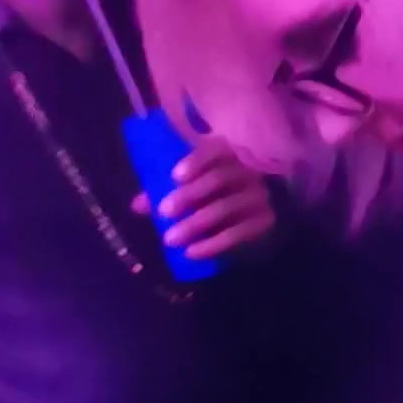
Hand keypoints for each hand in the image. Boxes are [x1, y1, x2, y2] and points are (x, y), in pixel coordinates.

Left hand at [132, 138, 275, 259]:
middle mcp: (248, 170)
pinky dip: (214, 244)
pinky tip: (193, 253)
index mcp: (229, 152)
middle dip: (189, 195)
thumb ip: (166, 191)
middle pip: (220, 178)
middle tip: (164, 213)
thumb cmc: (217, 193)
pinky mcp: (265, 221)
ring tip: (171, 239)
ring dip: (196, 223)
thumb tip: (138, 204)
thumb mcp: (191, 187)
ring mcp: (259, 196)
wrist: (255, 214)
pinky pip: (239, 233)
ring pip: (227, 207)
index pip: (215, 150)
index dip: (196, 161)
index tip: (174, 177)